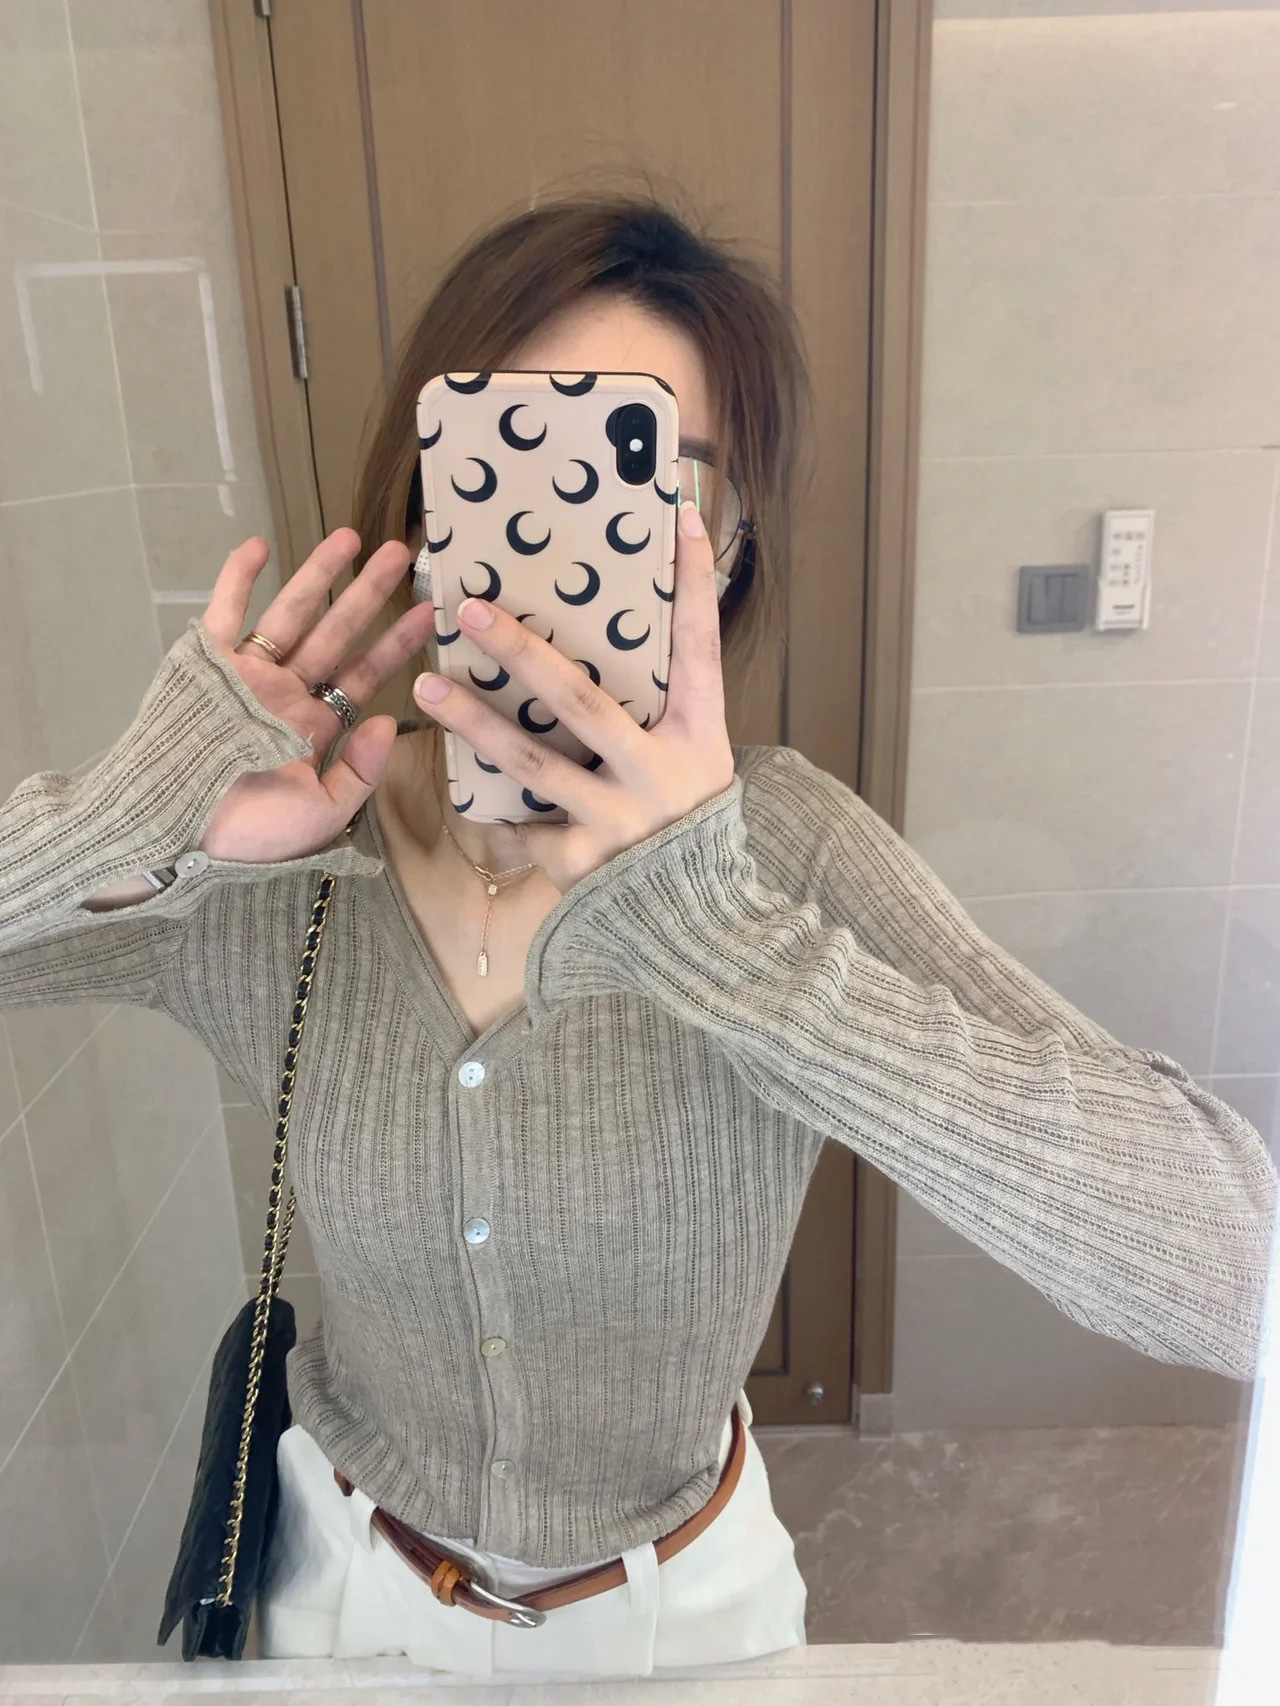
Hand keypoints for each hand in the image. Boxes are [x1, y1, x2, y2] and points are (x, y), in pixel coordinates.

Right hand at [197, 529, 436, 863]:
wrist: (177, 835)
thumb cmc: (250, 834)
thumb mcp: (322, 811)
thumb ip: (362, 771)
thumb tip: (391, 722)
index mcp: (312, 728)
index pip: (362, 676)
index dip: (395, 645)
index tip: (428, 615)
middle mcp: (283, 695)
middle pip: (334, 634)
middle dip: (368, 595)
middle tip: (402, 554)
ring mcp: (245, 677)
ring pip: (288, 614)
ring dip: (316, 575)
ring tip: (350, 537)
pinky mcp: (205, 666)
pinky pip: (223, 614)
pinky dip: (237, 580)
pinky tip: (258, 546)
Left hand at [411, 502, 735, 894]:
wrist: (696, 924)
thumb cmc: (689, 826)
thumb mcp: (698, 761)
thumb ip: (666, 708)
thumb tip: (635, 628)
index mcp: (699, 736)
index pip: (699, 647)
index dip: (692, 584)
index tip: (681, 516)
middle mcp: (659, 772)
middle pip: (580, 701)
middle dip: (520, 652)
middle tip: (467, 610)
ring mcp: (617, 819)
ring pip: (531, 762)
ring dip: (474, 721)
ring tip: (427, 686)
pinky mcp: (582, 863)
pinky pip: (525, 826)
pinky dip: (498, 815)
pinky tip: (471, 801)